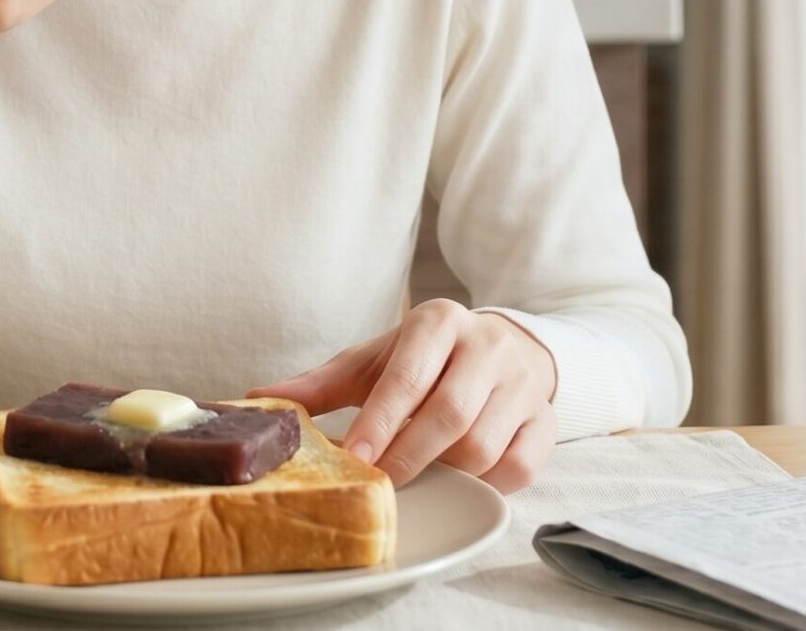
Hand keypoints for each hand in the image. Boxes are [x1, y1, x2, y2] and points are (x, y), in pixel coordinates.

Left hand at [247, 300, 560, 492]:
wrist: (507, 350)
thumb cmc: (429, 361)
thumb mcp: (376, 360)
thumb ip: (323, 383)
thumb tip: (259, 400)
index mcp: (439, 322)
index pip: (408, 374)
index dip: (379, 420)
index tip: (353, 457)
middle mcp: (488, 346)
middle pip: (450, 414)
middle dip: (408, 455)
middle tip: (378, 483)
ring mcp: (524, 384)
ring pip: (483, 446)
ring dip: (445, 469)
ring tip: (418, 470)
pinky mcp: (546, 421)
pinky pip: (518, 467)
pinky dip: (485, 483)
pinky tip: (461, 476)